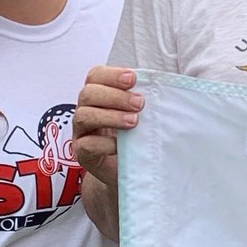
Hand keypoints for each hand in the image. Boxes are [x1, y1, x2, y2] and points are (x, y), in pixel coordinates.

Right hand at [73, 65, 143, 187]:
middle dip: (115, 96)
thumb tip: (164, 86)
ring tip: (134, 122)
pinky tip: (120, 145)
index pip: (95, 76)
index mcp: (99, 96)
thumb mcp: (140, 115)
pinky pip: (87, 145)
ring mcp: (82, 132)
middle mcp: (86, 110)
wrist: (129, 170)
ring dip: (111, 116)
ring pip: (84, 116)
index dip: (112, 75)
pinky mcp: (83, 154)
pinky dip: (105, 143)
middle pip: (88, 94)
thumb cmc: (135, 138)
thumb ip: (143, 100)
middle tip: (140, 103)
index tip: (133, 79)